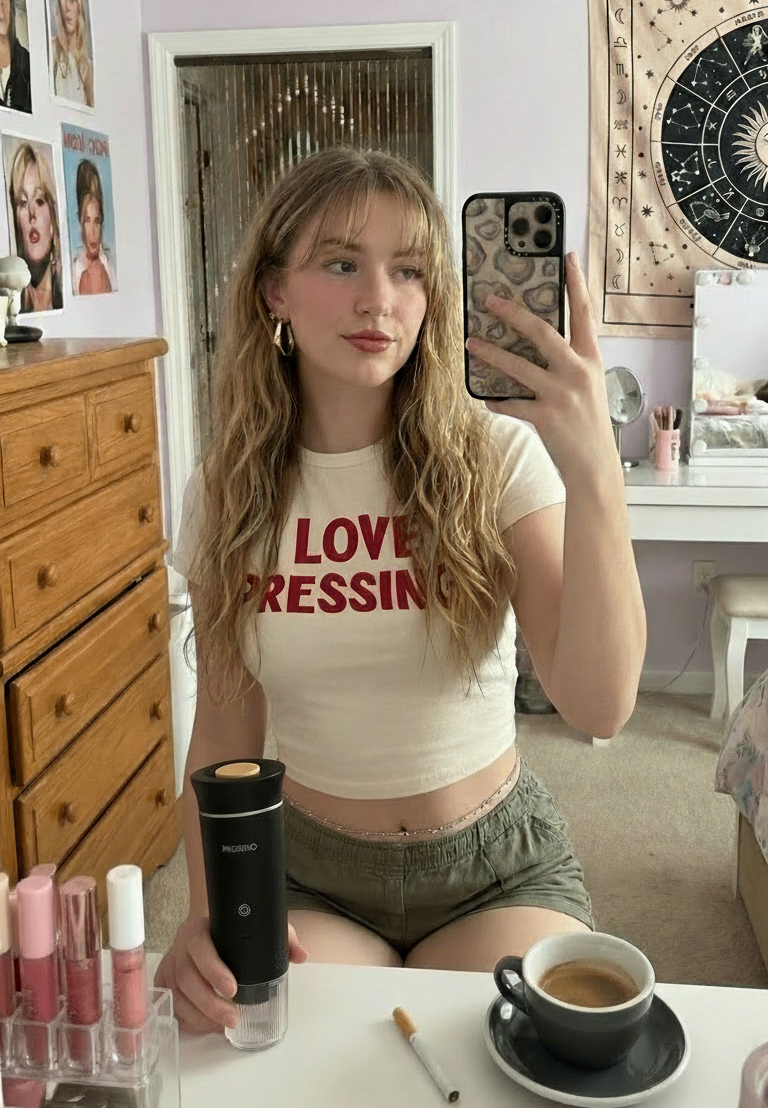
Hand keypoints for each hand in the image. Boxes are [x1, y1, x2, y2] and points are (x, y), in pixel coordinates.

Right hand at [154, 915, 308, 1033]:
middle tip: (233, 1018)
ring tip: (222, 1026)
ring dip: (199, 1016)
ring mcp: (169, 965)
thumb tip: (301, 955)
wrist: (205, 925)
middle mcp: (179, 946)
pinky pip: (170, 1004)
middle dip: (210, 1003)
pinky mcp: (163, 981)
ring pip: (177, 995)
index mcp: (198, 928)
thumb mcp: (258, 925)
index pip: (200, 947)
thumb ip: (282, 937)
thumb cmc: (231, 928)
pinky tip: (205, 1025)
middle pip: (186, 977)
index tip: (232, 988)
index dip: (213, 970)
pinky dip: (187, 1019)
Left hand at [465, 252, 618, 482]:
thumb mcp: (588, 387)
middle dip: (514, 313)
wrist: (595, 466)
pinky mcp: (546, 417)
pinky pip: (512, 403)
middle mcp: (578, 372)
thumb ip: (568, 364)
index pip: (584, 313)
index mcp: (591, 360)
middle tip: (490, 300)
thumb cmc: (588, 425)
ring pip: (519, 366)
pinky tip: (485, 397)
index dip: (576, 283)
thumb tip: (536, 345)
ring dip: (491, 354)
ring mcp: (562, 394)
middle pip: (543, 332)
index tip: (566, 256)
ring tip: (471, 343)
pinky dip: (497, 400)